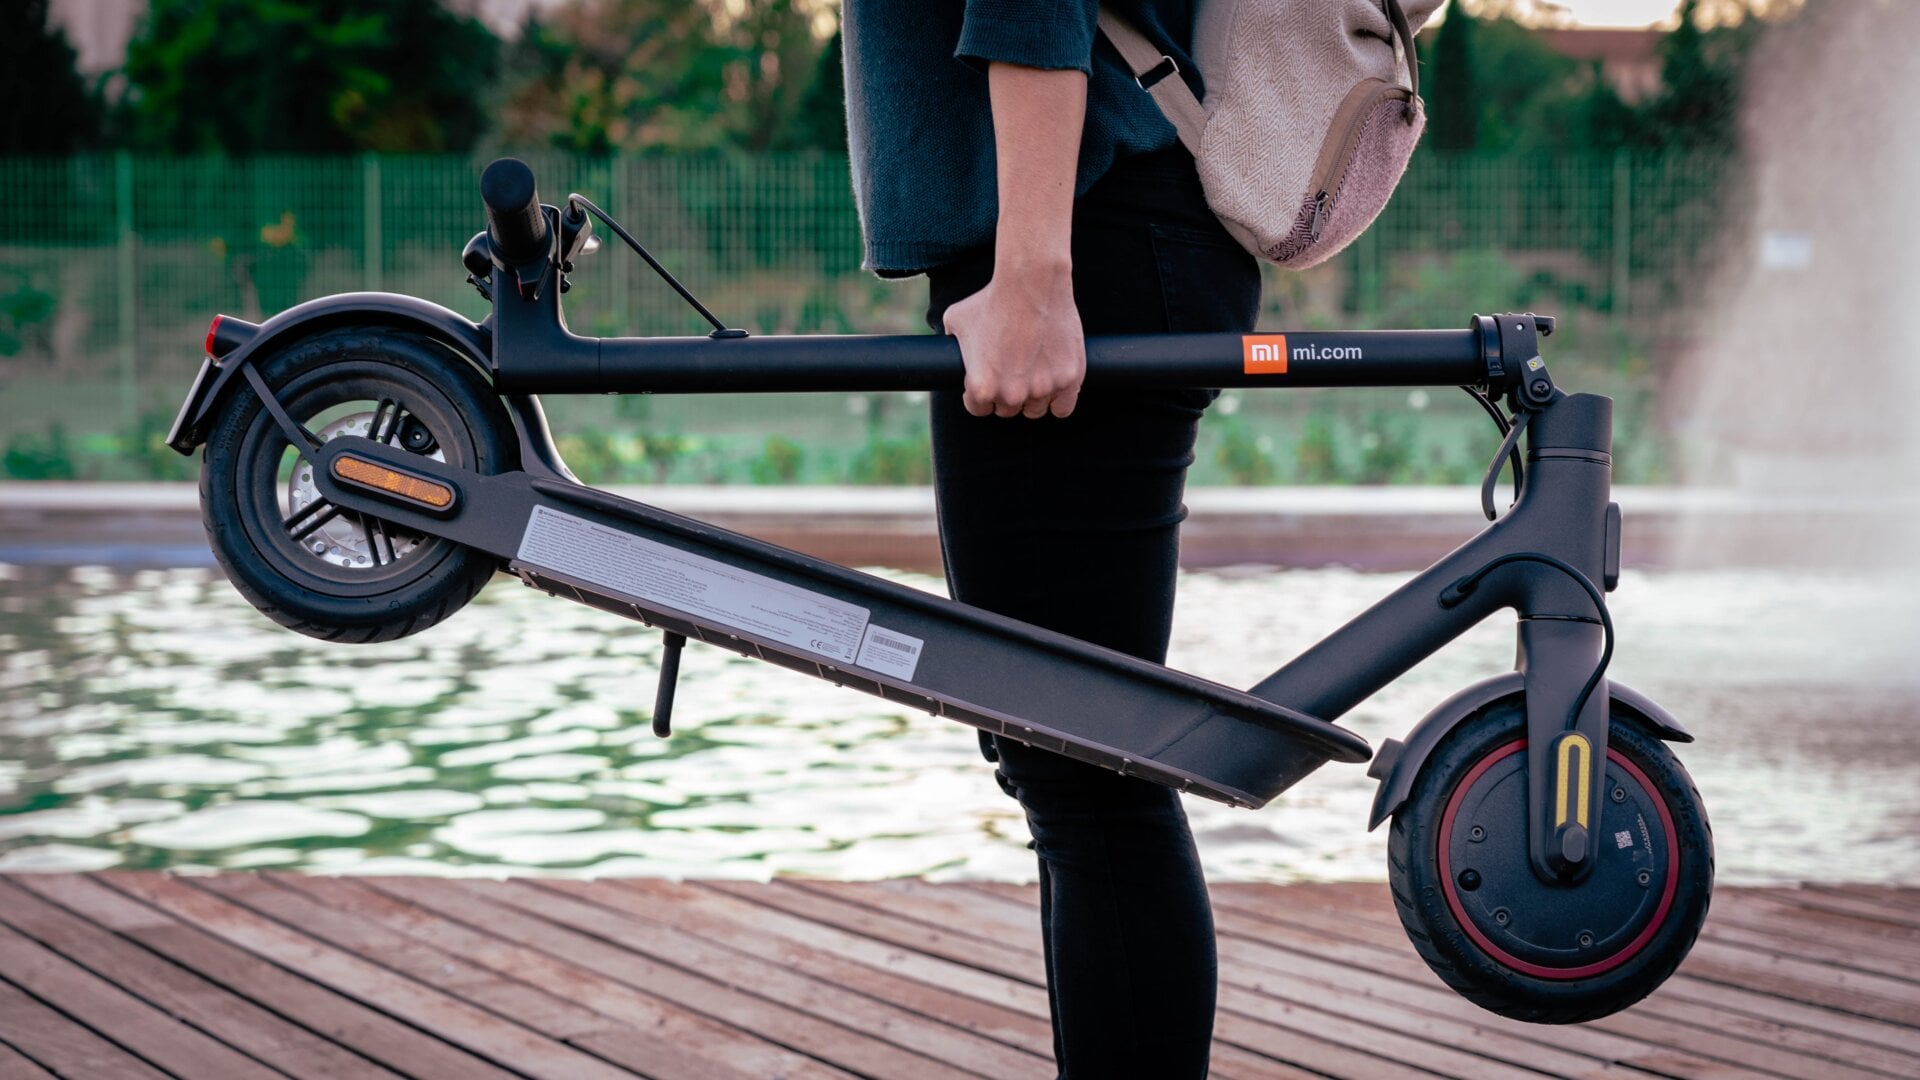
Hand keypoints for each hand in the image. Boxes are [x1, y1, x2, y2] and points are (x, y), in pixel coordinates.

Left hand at [943, 260, 1085, 418]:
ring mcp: (1043, 389)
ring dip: (1033, 398)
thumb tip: (946, 352)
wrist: (1031, 283)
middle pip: (1008, 410)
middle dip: (1007, 394)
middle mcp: (1011, 395)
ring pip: (1035, 410)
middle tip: (1012, 371)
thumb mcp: (956, 321)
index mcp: (981, 387)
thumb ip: (951, 344)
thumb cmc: (991, 298)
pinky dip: (1059, 400)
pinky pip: (1063, 408)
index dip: (980, 394)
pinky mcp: (1069, 379)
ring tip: (1033, 374)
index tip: (988, 381)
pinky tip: (1055, 384)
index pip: (978, 408)